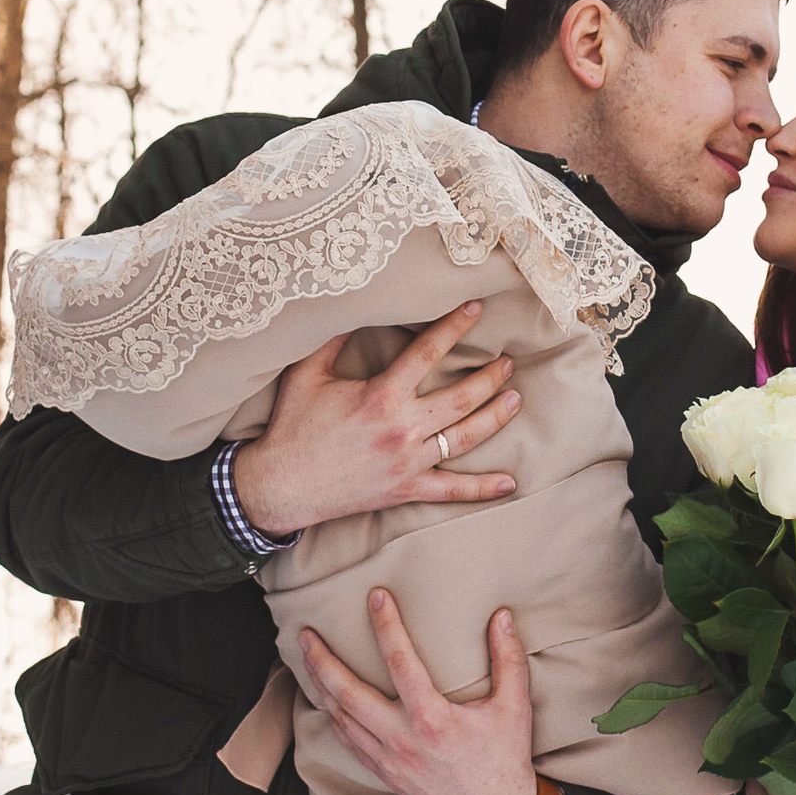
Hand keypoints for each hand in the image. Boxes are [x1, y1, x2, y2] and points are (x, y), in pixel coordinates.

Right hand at [232, 302, 521, 535]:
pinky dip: (482, 489)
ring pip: (465, 438)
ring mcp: (408, 462)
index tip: (476, 309)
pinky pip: (451, 491)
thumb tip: (355, 303)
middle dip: (490, 377)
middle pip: (461, 398)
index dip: (454, 327)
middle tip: (508, 361)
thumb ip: (334, 338)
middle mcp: (402, 429)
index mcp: (380, 396)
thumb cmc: (293, 427)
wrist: (280, 486)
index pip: (428, 353)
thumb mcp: (307, 373)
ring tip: (515, 398)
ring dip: (495, 417)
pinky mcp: (406, 490)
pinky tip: (510, 482)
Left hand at [297, 588, 537, 794]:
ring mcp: (388, 759)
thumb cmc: (505, 761)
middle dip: (322, 661)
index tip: (376, 596)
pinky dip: (332, 717)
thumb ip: (509, 659)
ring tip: (306, 660)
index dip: (386, 625)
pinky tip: (326, 701)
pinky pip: (347, 741)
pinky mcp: (385, 773)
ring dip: (319, 687)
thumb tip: (501, 617)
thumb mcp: (515, 708)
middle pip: (347, 694)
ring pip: (340, 718)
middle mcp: (402, 739)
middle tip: (305, 634)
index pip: (400, 662)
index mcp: (432, 719)